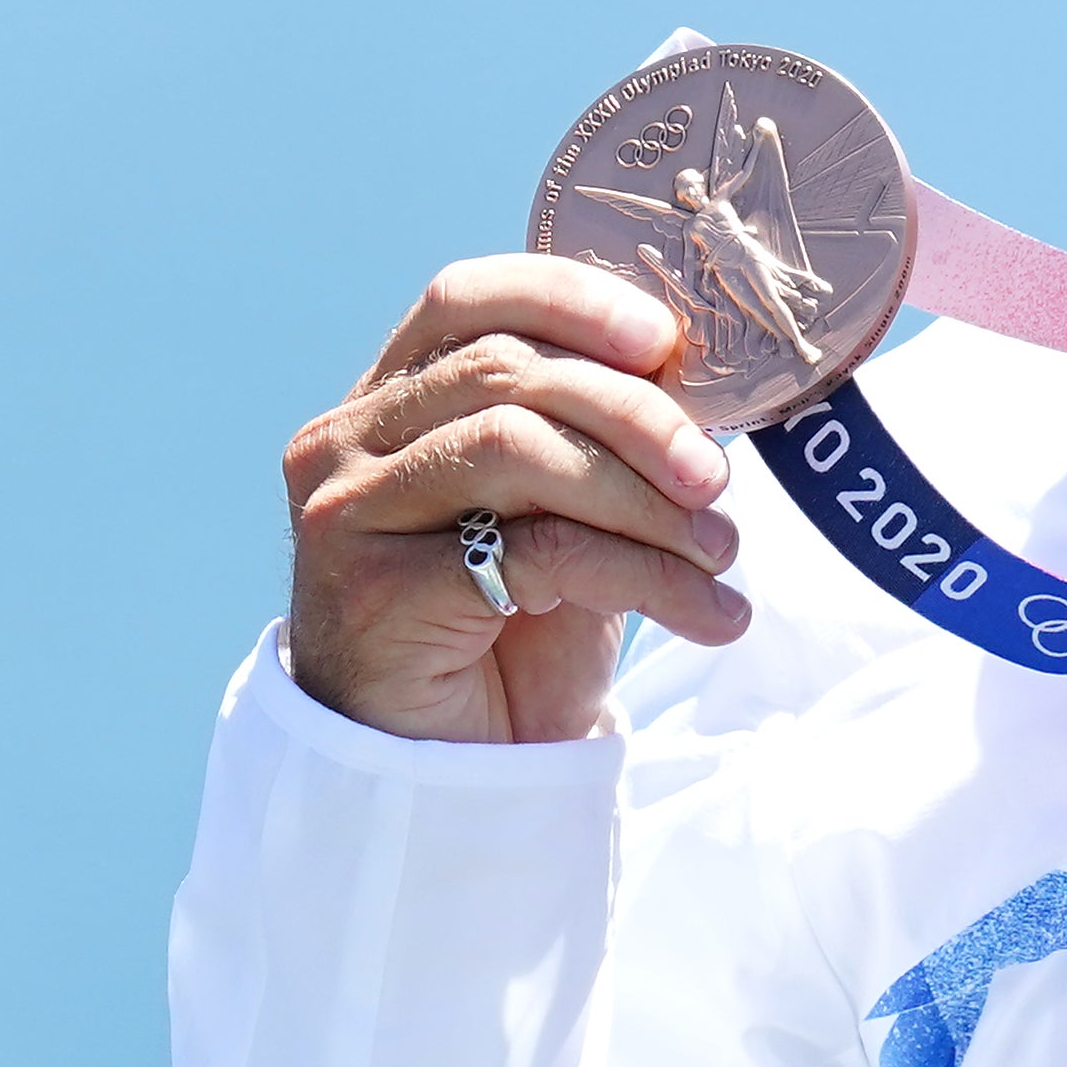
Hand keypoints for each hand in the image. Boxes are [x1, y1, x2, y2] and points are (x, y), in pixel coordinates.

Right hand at [283, 256, 750, 744]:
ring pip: (516, 447)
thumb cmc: (512, 628)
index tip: (666, 341)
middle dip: (637, 416)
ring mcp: (348, 512)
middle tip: (716, 478)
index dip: (571, 299)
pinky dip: (646, 576)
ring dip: (643, 497)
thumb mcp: (564, 510)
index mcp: (388, 397)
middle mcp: (347, 440)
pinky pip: (539, 553)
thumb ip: (598, 435)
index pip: (468, 298)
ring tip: (719, 550)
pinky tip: (706, 612)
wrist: (451, 768)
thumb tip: (699, 378)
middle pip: (508, 372)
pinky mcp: (377, 591)